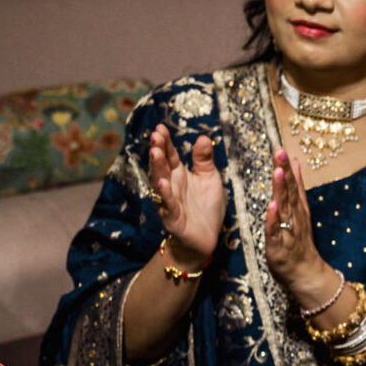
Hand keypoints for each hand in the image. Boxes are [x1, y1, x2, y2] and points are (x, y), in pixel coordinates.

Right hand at [148, 123, 225, 269]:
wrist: (206, 238)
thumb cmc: (206, 207)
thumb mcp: (210, 179)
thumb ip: (204, 160)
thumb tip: (203, 137)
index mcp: (179, 174)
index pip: (170, 154)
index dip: (165, 142)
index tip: (160, 127)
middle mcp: (171, 185)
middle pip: (162, 165)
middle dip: (158, 150)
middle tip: (155, 135)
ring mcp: (169, 201)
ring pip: (160, 182)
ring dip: (157, 168)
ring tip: (155, 153)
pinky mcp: (173, 217)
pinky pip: (167, 204)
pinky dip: (165, 193)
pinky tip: (163, 182)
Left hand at [263, 149, 338, 310]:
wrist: (306, 273)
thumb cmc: (299, 243)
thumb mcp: (300, 211)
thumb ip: (297, 188)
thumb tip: (295, 163)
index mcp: (298, 208)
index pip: (292, 184)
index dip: (286, 166)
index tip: (281, 148)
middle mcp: (294, 217)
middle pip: (289, 191)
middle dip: (284, 172)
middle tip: (280, 153)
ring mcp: (287, 230)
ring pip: (284, 208)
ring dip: (281, 190)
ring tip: (278, 172)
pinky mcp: (279, 246)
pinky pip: (275, 231)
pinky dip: (274, 219)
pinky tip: (272, 207)